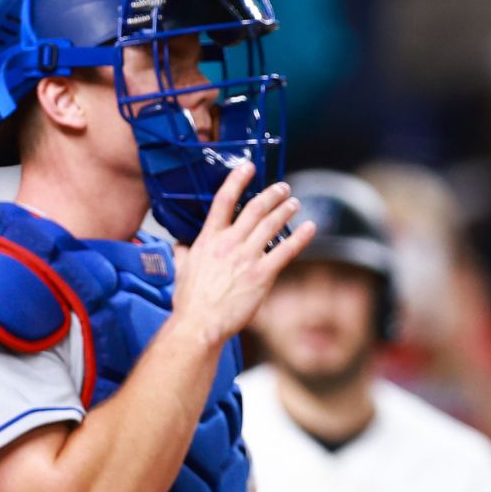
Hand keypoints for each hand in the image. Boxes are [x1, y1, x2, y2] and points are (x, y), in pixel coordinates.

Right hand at [170, 164, 316, 343]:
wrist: (199, 324)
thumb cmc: (189, 301)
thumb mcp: (181, 269)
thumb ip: (183, 252)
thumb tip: (179, 244)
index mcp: (208, 239)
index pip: (223, 201)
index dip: (237, 181)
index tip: (249, 167)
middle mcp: (229, 243)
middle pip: (254, 209)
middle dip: (271, 195)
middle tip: (282, 187)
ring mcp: (246, 257)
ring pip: (271, 225)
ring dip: (285, 210)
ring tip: (294, 203)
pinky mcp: (262, 274)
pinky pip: (286, 250)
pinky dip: (301, 237)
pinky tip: (311, 227)